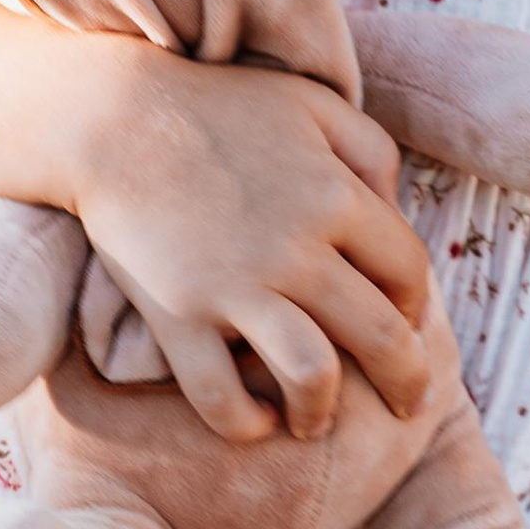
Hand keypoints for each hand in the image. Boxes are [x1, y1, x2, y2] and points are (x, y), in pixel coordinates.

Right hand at [54, 42, 431, 444]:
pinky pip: (220, 396)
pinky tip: (255, 419)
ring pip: (312, 377)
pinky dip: (245, 423)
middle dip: (406, 381)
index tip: (405, 323)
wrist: (112, 117)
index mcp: (337, 196)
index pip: (409, 273)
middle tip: (407, 403)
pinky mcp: (178, 315)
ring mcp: (235, 286)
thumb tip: (395, 215)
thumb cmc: (219, 108)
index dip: (417, 307)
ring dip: (323, 410)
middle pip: (383, 337)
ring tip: (314, 419)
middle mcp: (296, 248)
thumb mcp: (314, 105)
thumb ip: (372, 152)